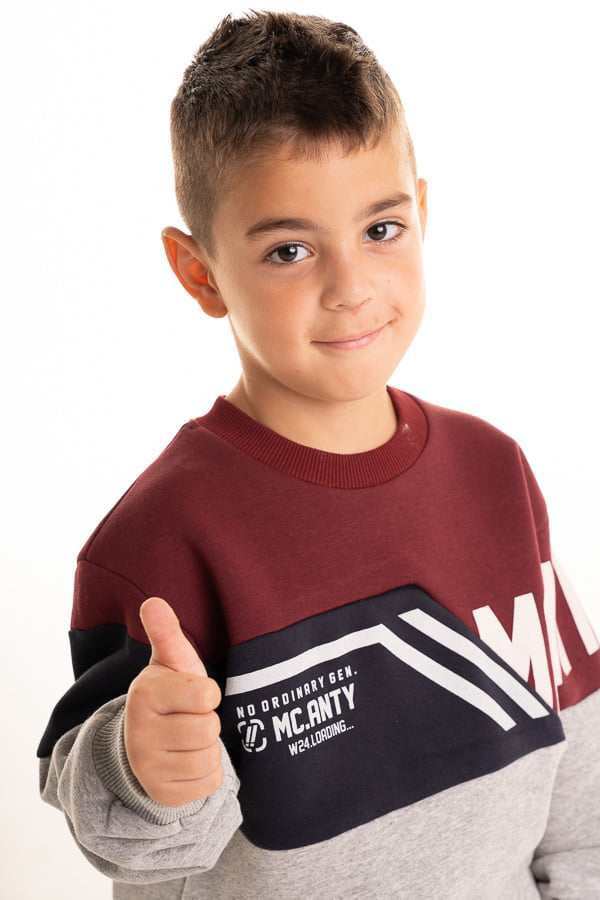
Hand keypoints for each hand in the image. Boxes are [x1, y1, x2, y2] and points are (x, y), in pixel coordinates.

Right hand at [123, 596, 223, 805]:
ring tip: (187, 738)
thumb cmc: (171, 694)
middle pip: (208, 729)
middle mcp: (139, 733)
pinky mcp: (163, 794)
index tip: (193, 693)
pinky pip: (209, 782)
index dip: (207, 694)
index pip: (206, 696)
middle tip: (188, 718)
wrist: (146, 743)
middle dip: (207, 722)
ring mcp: (148, 768)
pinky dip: (206, 772)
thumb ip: (166, 631)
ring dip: (208, 748)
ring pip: (209, 757)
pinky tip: (188, 761)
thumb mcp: (171, 662)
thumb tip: (153, 601)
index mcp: (144, 694)